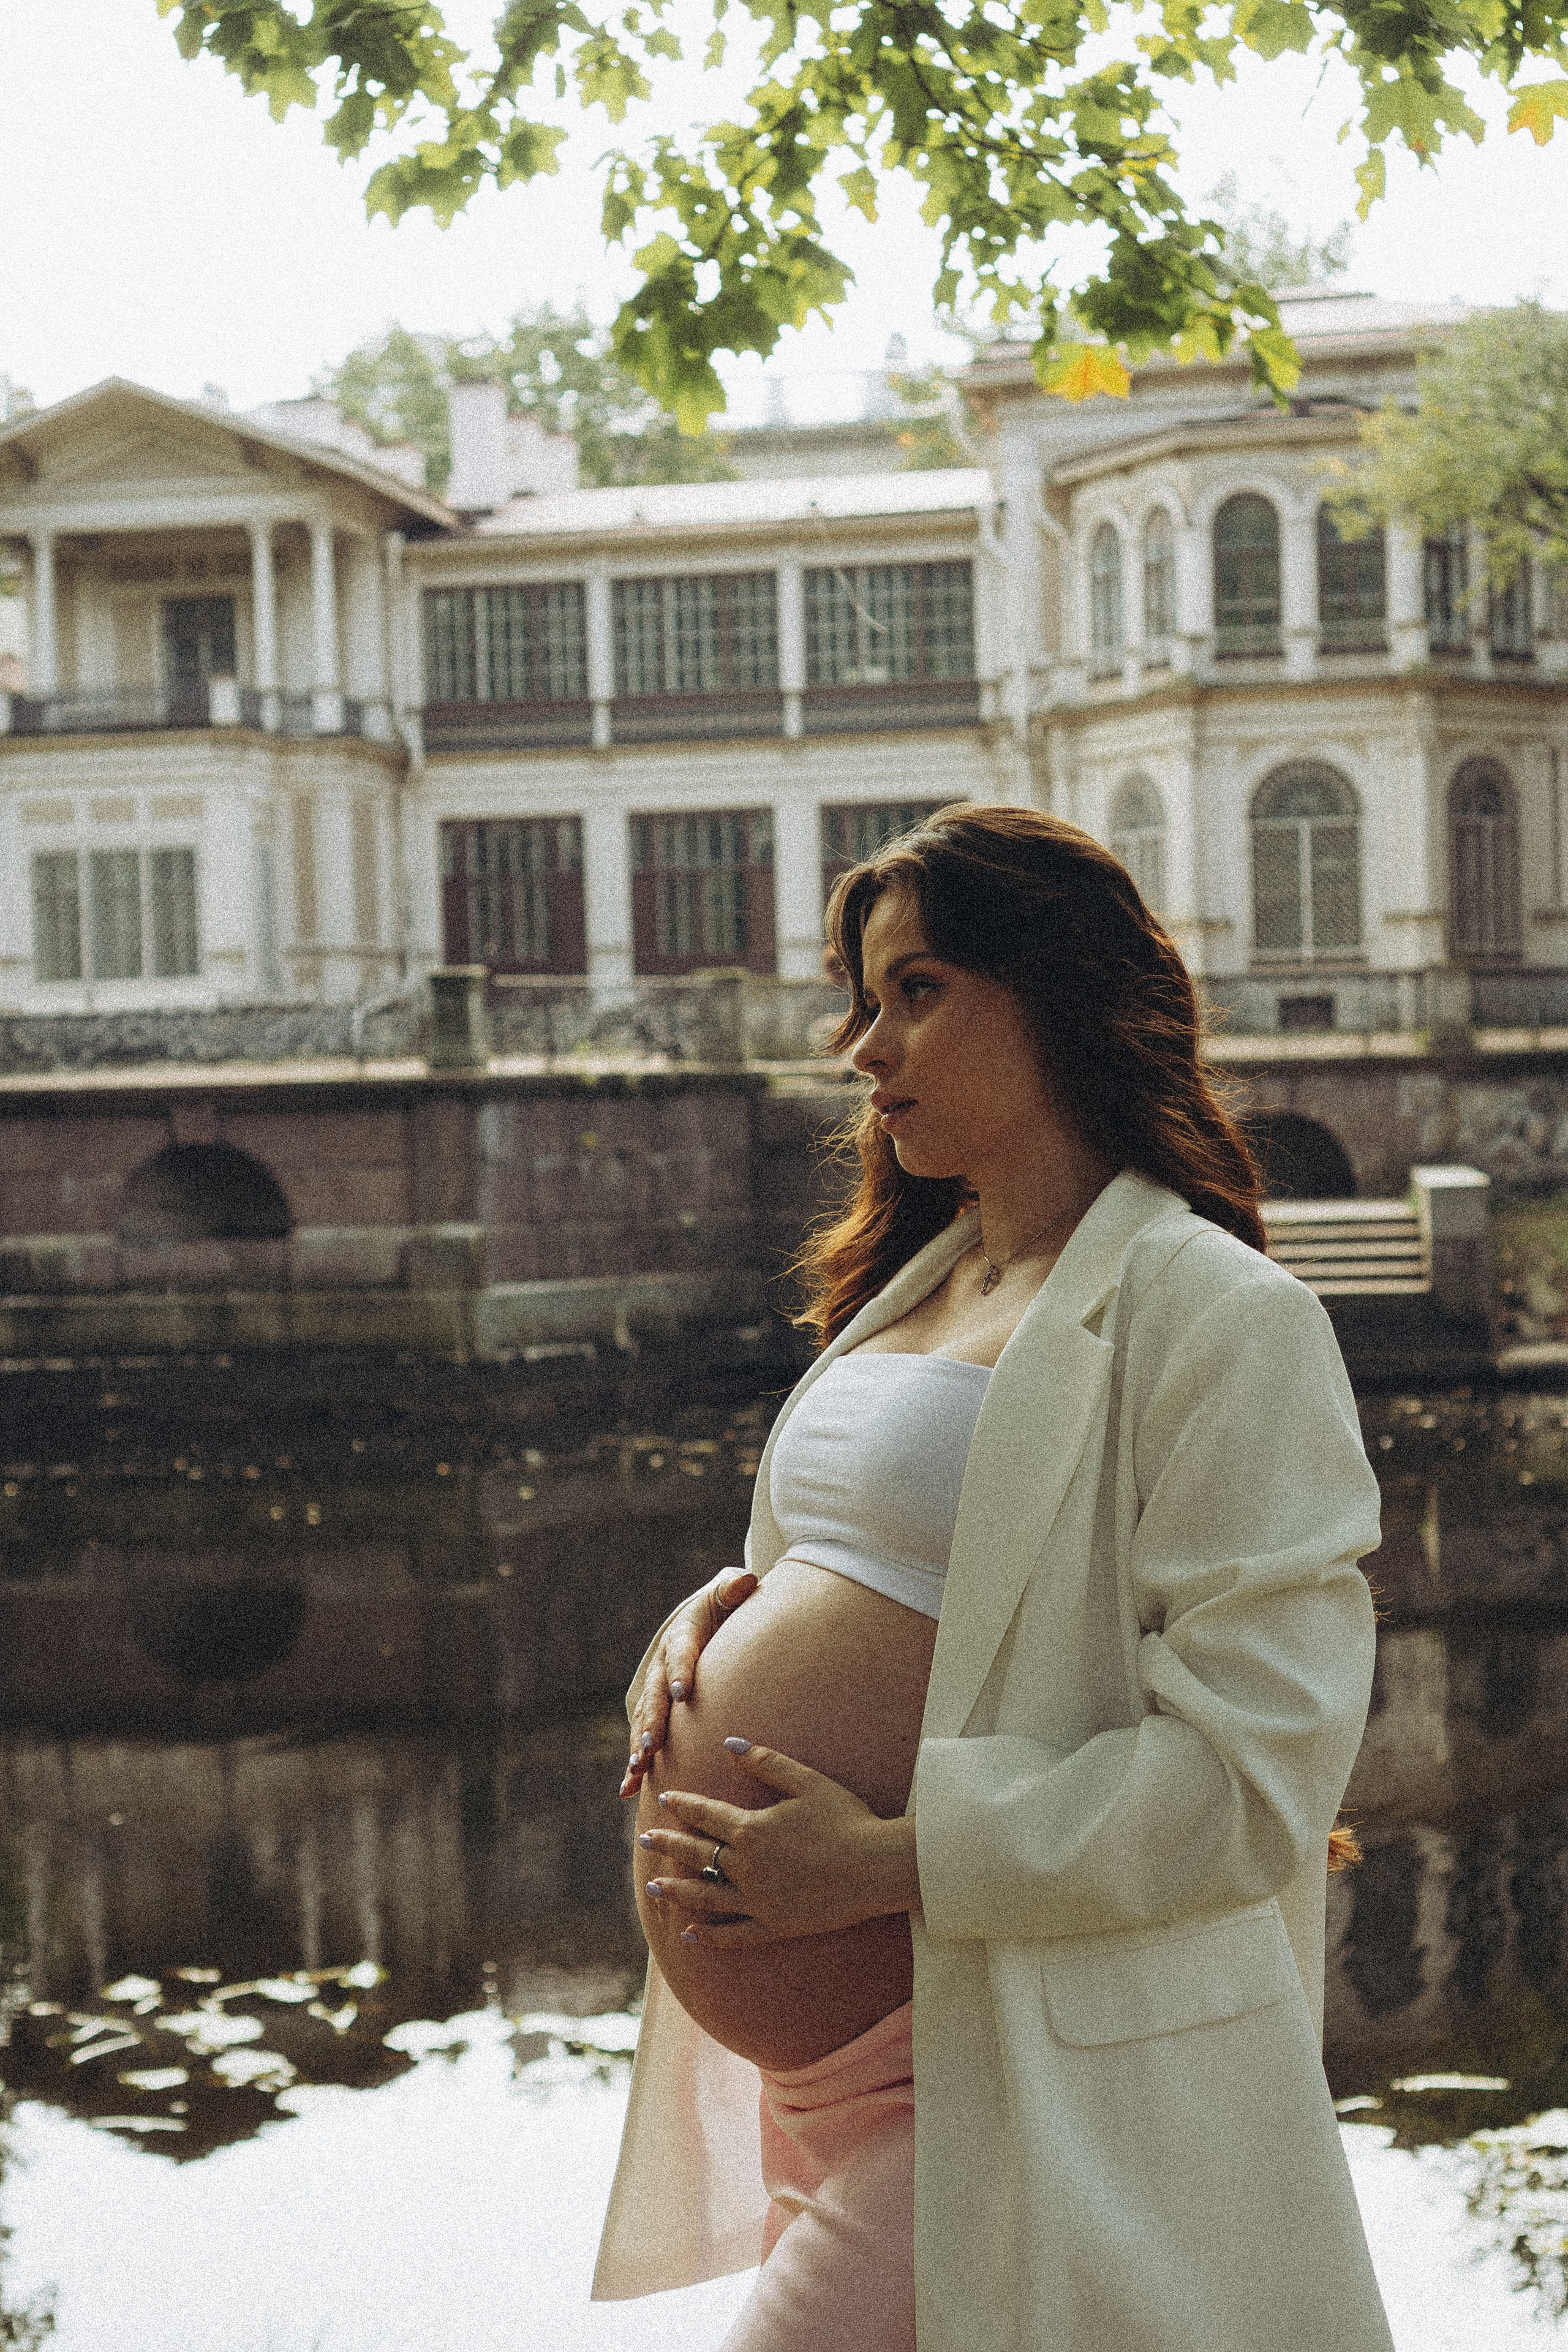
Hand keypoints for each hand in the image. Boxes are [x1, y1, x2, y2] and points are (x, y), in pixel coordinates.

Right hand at [619, 1570, 757, 1798]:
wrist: (711, 1615)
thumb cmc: (727, 1604)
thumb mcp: (731, 1591)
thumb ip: (735, 1587)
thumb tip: (745, 1581)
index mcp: (683, 1635)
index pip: (681, 1652)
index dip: (680, 1671)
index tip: (681, 1693)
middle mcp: (663, 1664)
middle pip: (655, 1694)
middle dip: (653, 1720)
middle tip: (652, 1745)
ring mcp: (657, 1689)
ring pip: (645, 1719)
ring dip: (640, 1744)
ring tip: (638, 1769)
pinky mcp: (658, 1710)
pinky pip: (644, 1736)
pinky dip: (635, 1764)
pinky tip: (627, 1791)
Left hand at [637, 1738, 919, 1946]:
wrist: (877, 1867)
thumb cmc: (846, 1818)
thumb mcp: (807, 1781)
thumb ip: (765, 1761)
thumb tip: (730, 1741)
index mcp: (752, 1828)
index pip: (706, 1815)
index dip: (684, 1806)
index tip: (666, 1800)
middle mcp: (747, 1866)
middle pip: (696, 1855)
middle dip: (667, 1846)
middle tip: (644, 1841)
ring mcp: (757, 1900)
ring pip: (705, 1897)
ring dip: (676, 1892)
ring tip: (652, 1888)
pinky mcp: (774, 1926)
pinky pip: (733, 1935)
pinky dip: (708, 1937)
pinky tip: (689, 1937)